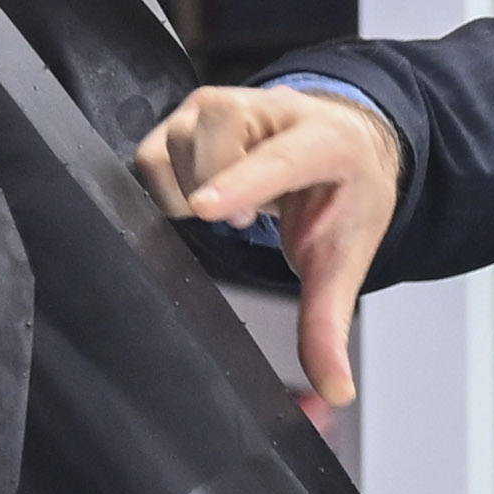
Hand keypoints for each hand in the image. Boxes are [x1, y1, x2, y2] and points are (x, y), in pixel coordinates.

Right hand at [138, 81, 401, 425]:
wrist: (341, 146)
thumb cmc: (342, 196)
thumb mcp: (343, 259)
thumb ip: (329, 324)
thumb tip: (336, 390)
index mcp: (325, 140)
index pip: (277, 159)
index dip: (239, 181)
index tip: (206, 210)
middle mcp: (271, 109)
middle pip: (211, 136)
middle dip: (212, 187)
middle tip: (243, 219)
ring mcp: (223, 103)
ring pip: (174, 143)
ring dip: (189, 189)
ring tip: (232, 206)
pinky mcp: (188, 111)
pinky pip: (150, 151)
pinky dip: (166, 183)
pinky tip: (204, 195)